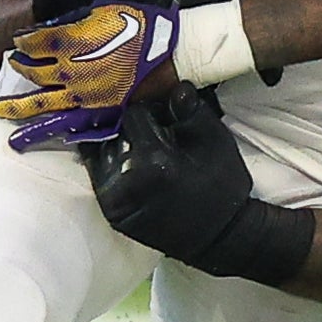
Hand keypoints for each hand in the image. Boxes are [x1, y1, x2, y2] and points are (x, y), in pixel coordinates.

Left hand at [0, 0, 179, 150]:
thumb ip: (71, 21)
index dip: (23, 41)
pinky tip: (35, 134)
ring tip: (1, 111)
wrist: (171, 52)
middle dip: (19, 67)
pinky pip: (69, 122)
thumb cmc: (140, 26)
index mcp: (70, 42)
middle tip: (12, 64)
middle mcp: (70, 70)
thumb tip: (47, 28)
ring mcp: (82, 95)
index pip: (34, 42)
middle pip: (33, 72)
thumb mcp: (102, 11)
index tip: (18, 41)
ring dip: (19, 108)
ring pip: (42, 103)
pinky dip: (50, 129)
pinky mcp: (98, 111)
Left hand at [83, 86, 313, 284]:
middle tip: (150, 127)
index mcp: (154, 160)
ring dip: (118, 143)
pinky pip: (99, 175)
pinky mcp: (111, 212)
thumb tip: (172, 84)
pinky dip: (108, 161)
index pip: (134, 114)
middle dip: (131, 125)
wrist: (218, 237)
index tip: (162, 114)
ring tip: (139, 143)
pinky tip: (125, 155)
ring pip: (103, 152)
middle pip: (114, 131)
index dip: (150, 109)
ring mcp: (115, 200)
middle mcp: (127, 180)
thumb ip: (190, 110)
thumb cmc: (221, 185)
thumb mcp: (215, 141)